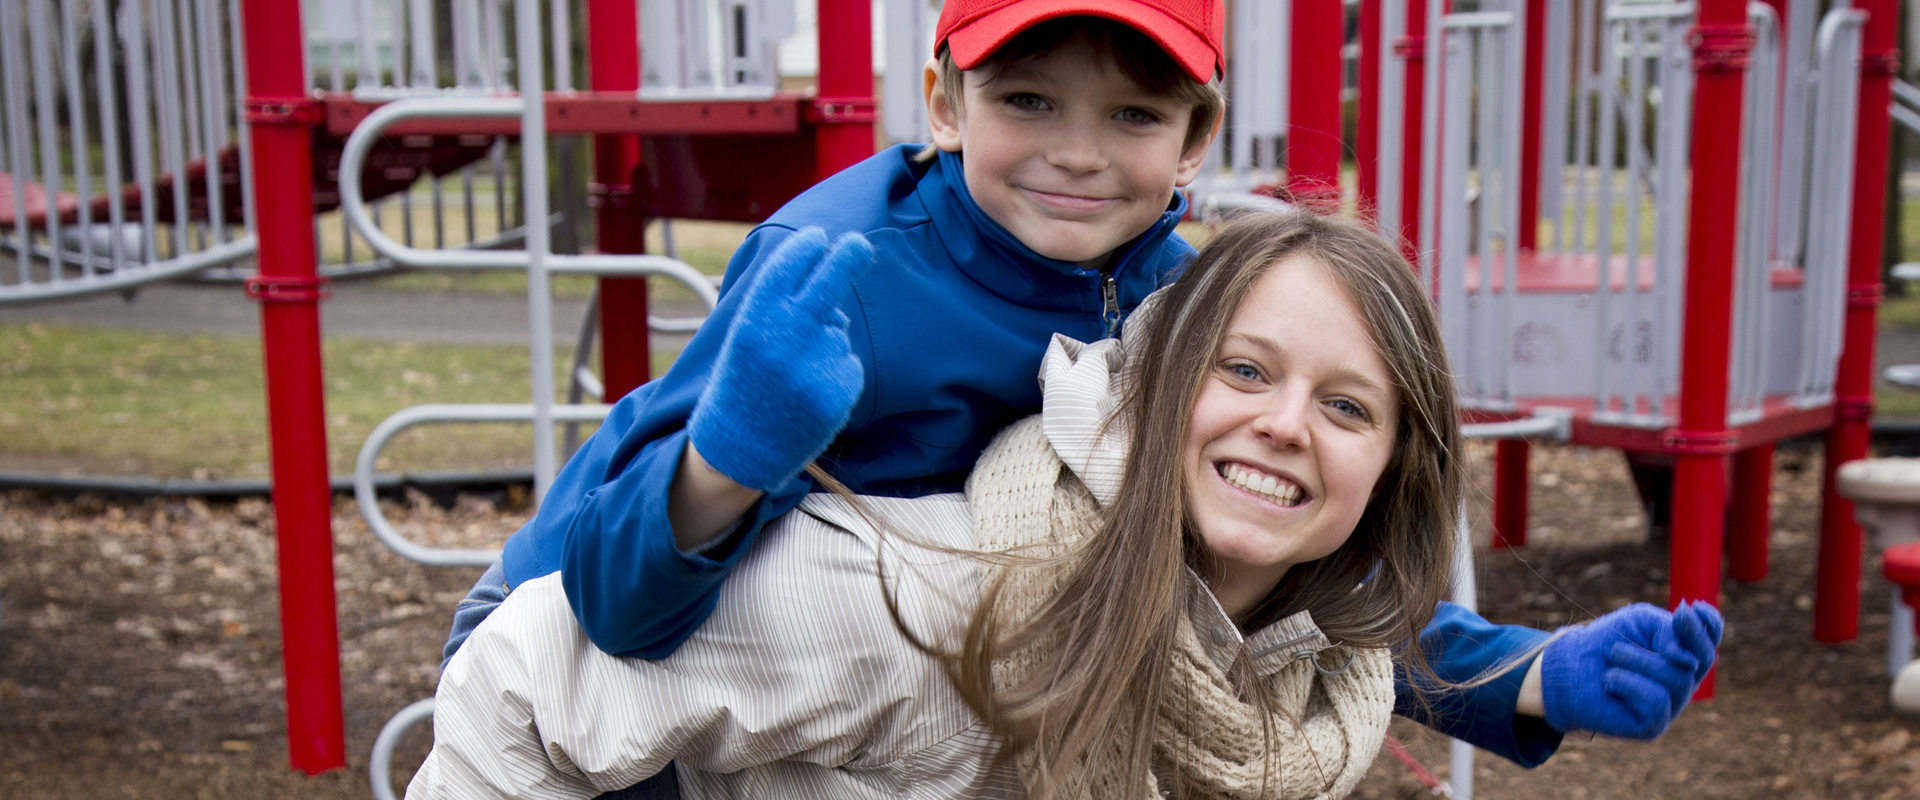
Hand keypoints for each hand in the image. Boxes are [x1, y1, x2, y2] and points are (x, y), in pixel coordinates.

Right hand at [688, 228, 872, 492]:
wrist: (740, 448)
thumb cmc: (744, 383)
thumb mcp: (747, 338)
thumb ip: (779, 307)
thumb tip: (828, 270)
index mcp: (755, 321)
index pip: (788, 267)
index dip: (806, 248)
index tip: (820, 236)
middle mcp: (785, 339)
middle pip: (828, 283)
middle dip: (846, 257)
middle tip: (858, 243)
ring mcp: (814, 366)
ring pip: (836, 331)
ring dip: (824, 341)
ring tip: (793, 375)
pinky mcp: (837, 392)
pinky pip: (847, 362)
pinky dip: (835, 370)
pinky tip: (809, 393)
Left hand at [1540, 601, 1722, 738]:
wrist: (1569, 668)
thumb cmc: (1606, 642)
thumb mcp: (1640, 621)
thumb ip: (1670, 631)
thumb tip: (1688, 661)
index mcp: (1685, 655)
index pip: (1711, 640)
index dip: (1709, 625)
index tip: (1690, 608)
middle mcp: (1685, 682)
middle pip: (1700, 659)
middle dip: (1666, 641)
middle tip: (1624, 640)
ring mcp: (1672, 706)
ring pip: (1676, 678)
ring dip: (1635, 660)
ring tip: (1612, 659)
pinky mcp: (1654, 726)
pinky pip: (1656, 700)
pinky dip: (1627, 683)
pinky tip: (1610, 682)